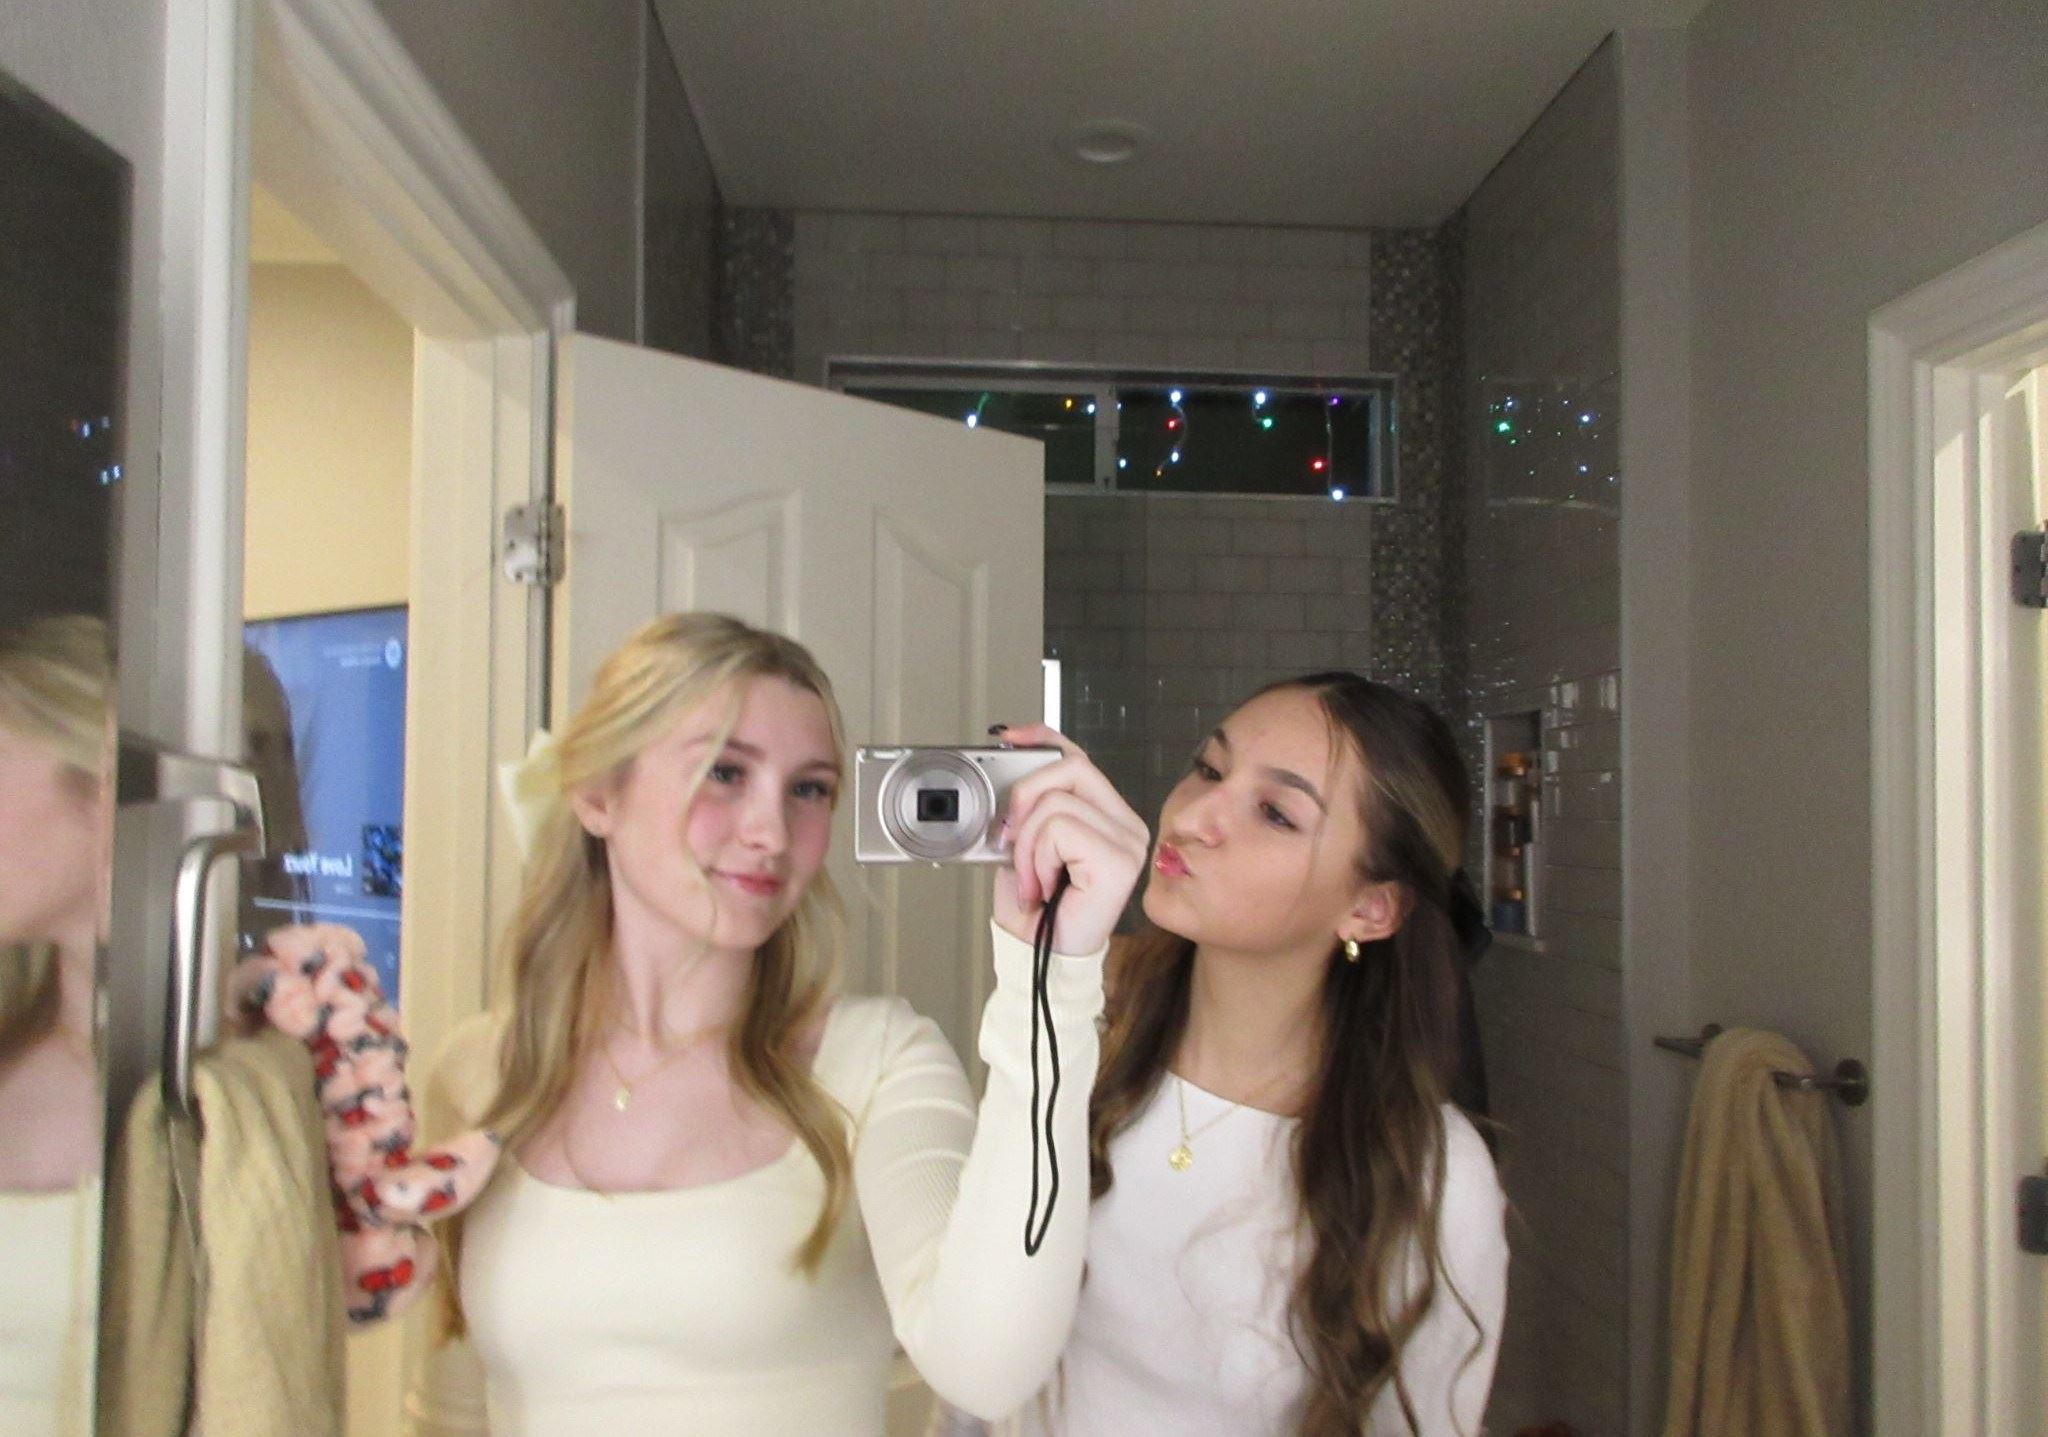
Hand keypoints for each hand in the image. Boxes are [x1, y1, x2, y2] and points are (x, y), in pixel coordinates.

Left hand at [989, 723, 1149, 955]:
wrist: (1039, 957)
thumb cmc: (1037, 909)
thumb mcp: (1025, 844)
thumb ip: (1031, 808)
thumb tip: (1010, 773)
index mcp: (1108, 815)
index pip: (1079, 757)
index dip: (1044, 738)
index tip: (1009, 737)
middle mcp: (1126, 824)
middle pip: (1071, 767)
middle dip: (1026, 797)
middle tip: (1013, 840)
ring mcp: (1128, 842)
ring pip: (1056, 802)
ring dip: (1027, 845)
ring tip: (1033, 877)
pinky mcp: (1118, 860)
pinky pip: (1059, 829)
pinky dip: (1037, 858)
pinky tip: (1044, 885)